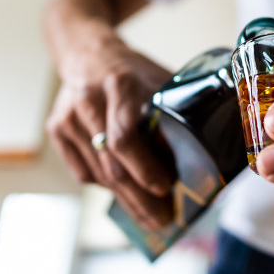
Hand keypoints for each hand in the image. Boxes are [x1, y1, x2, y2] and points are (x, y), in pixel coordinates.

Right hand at [46, 41, 175, 228]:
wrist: (87, 52)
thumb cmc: (133, 71)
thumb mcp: (159, 78)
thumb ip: (178, 108)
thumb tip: (217, 142)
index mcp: (120, 85)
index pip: (125, 137)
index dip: (145, 167)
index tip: (167, 187)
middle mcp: (88, 102)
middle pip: (111, 164)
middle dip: (141, 197)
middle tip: (164, 220)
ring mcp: (67, 118)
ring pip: (98, 174)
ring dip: (126, 200)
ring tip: (151, 218)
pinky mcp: (56, 130)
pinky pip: (83, 171)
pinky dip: (107, 187)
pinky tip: (127, 197)